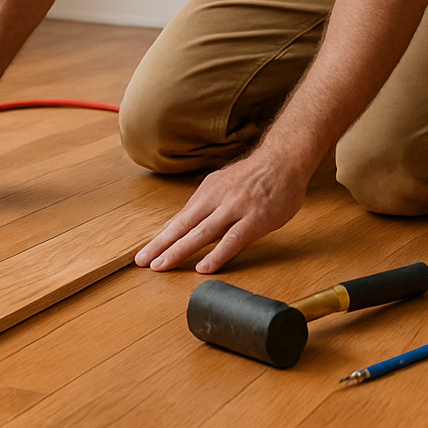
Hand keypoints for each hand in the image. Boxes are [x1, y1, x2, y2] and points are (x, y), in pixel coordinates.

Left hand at [134, 151, 309, 273]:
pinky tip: (204, 268)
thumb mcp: (224, 185)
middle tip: (142, 262)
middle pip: (184, 226)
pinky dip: (217, 255)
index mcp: (208, 192)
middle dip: (160, 246)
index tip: (143, 254)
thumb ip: (205, 206)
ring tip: (162, 266)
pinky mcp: (256, 219)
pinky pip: (233, 239)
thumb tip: (181, 225)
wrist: (285, 159)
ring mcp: (236, 208)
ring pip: (202, 233)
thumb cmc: (256, 176)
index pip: (179, 220)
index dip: (160, 238)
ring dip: (179, 250)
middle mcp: (217, 199)